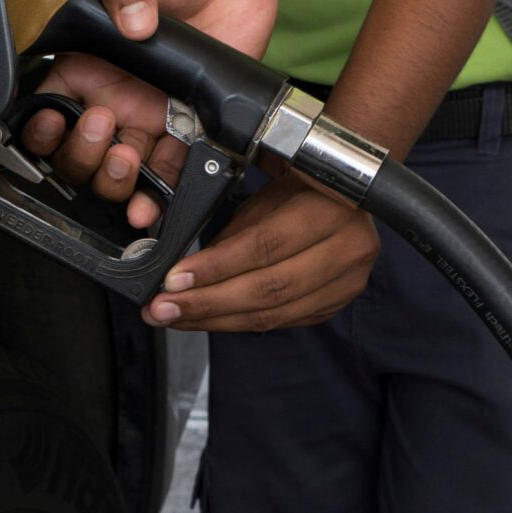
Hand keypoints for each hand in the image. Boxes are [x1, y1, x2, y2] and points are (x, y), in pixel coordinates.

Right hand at [23, 0, 281, 223]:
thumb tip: (131, 17)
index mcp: (88, 62)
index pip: (48, 107)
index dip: (42, 127)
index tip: (53, 121)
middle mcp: (114, 97)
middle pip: (77, 151)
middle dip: (80, 154)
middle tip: (104, 125)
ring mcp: (150, 117)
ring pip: (116, 170)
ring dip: (113, 180)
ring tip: (127, 158)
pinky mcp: (189, 130)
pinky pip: (168, 173)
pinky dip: (158, 197)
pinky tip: (151, 206)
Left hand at [142, 164, 380, 329]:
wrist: (347, 198)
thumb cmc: (302, 189)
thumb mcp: (266, 197)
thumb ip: (234, 237)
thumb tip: (183, 273)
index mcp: (332, 208)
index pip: (265, 246)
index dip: (216, 267)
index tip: (173, 280)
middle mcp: (349, 247)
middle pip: (270, 288)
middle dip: (208, 303)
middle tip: (162, 309)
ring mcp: (349, 281)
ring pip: (274, 313)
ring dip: (217, 319)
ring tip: (176, 317)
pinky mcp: (338, 303)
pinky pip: (282, 321)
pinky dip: (240, 323)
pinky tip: (211, 318)